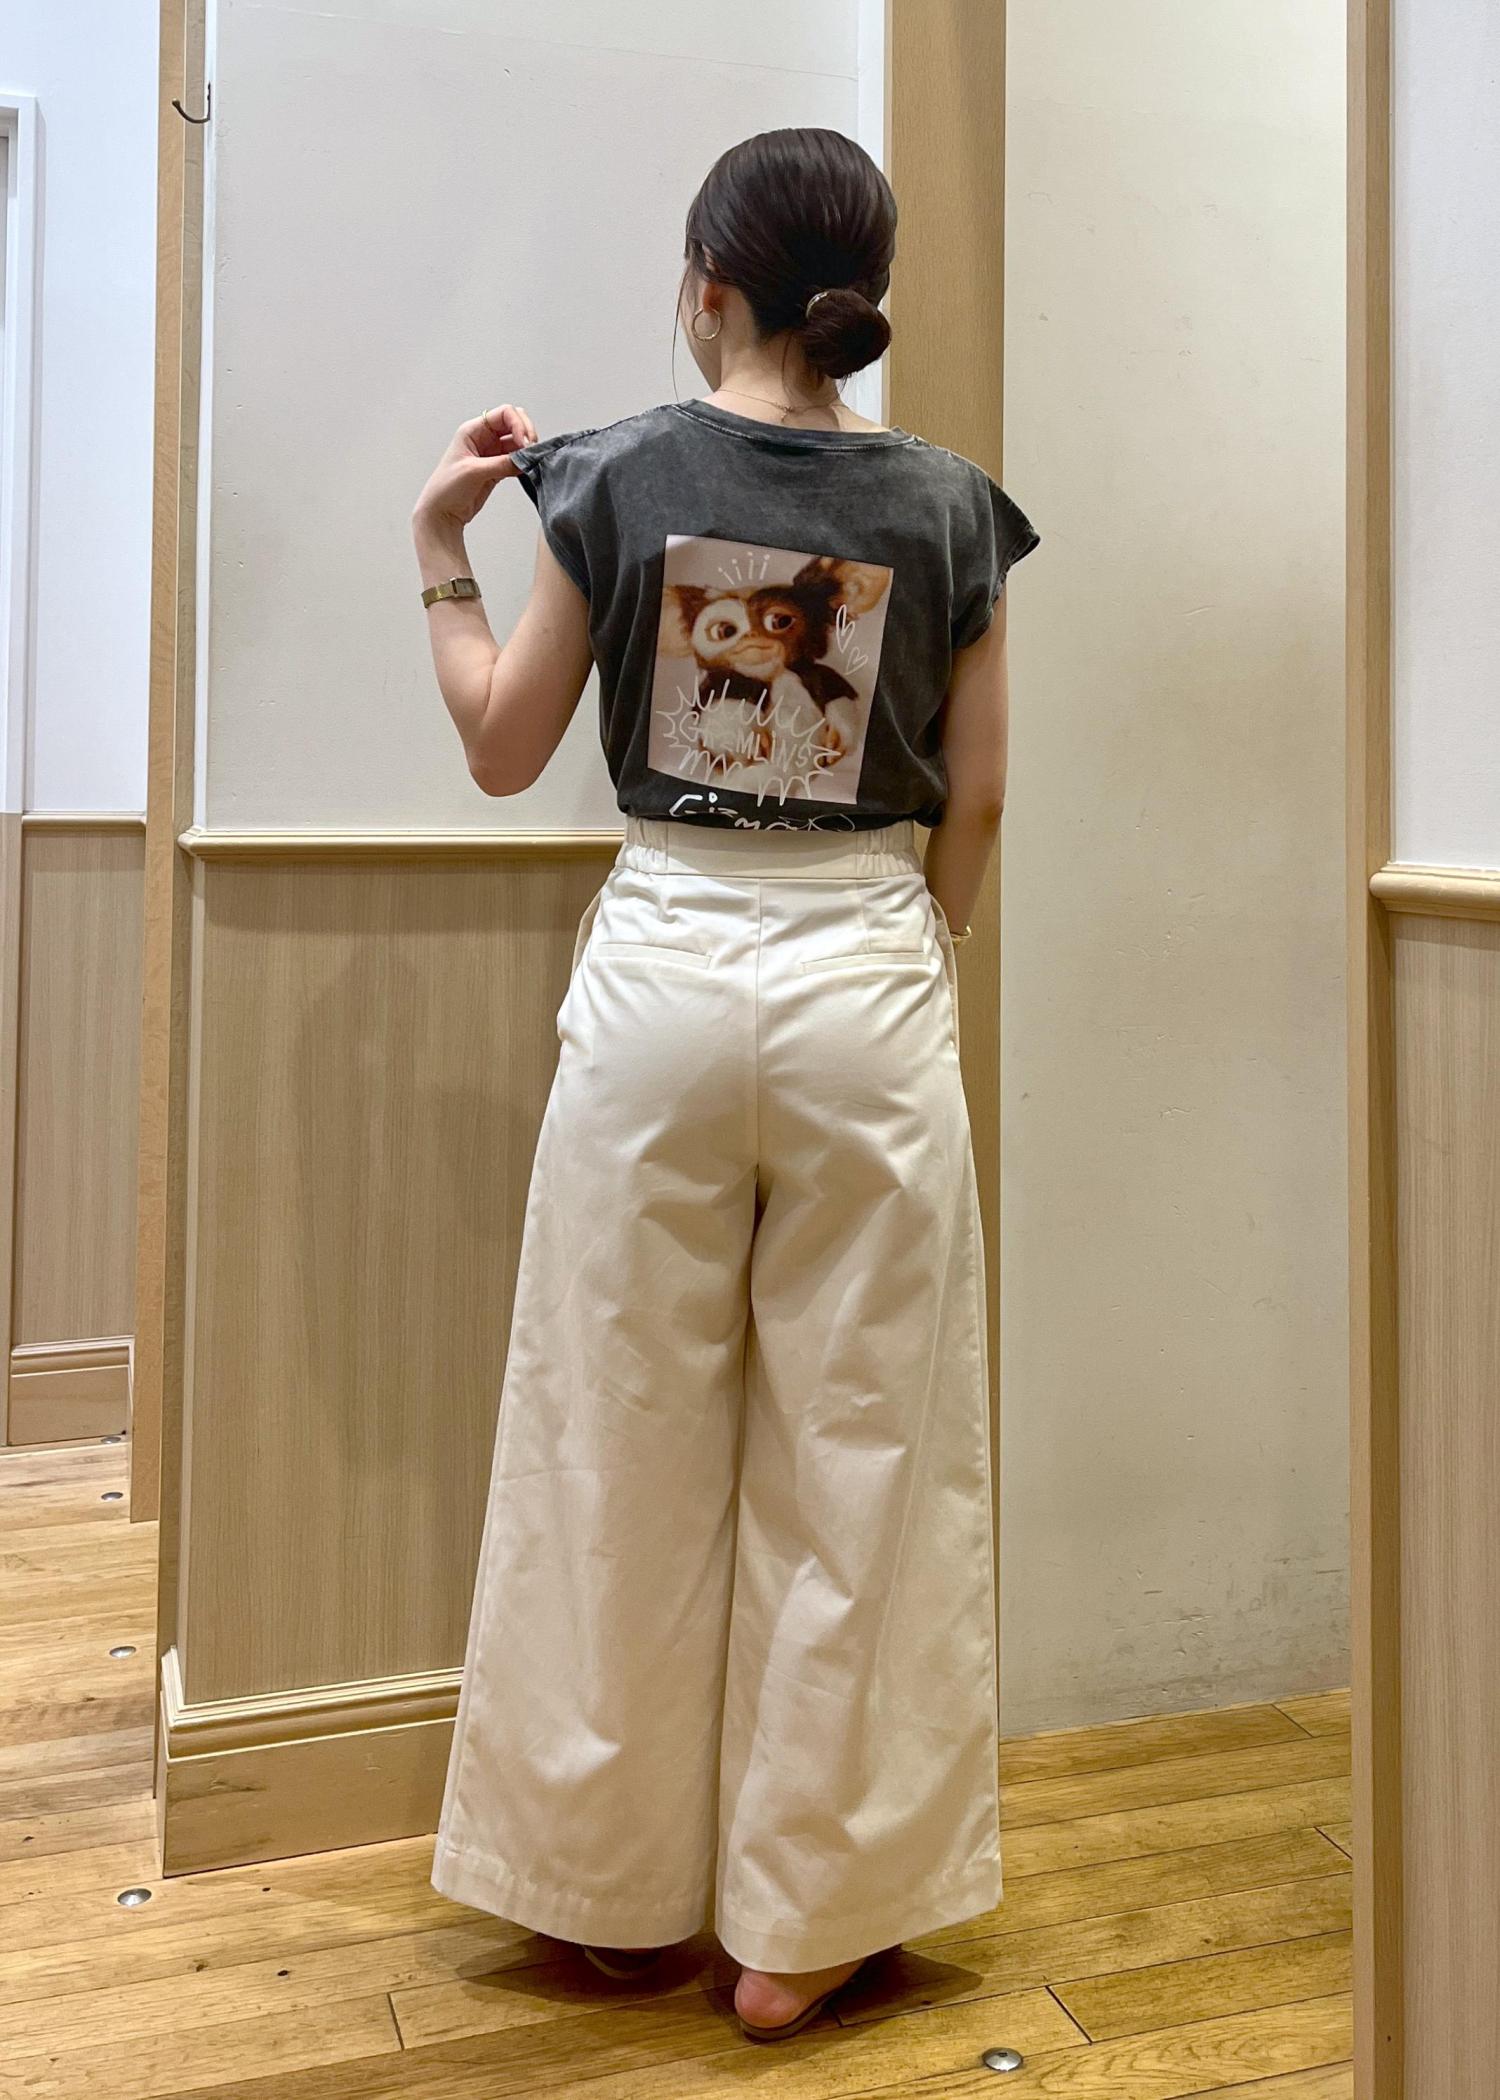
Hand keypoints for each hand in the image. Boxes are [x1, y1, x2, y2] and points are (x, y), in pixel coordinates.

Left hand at [412, 404, 538, 534]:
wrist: (442, 513)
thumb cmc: (446, 488)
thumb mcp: (474, 471)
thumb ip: (502, 463)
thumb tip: (525, 459)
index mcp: (473, 430)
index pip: (504, 413)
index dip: (518, 424)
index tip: (525, 442)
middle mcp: (483, 438)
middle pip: (514, 423)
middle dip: (526, 433)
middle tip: (531, 450)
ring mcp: (491, 453)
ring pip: (517, 442)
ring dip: (526, 450)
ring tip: (530, 462)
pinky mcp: (497, 469)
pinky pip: (516, 459)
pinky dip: (524, 463)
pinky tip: (526, 469)